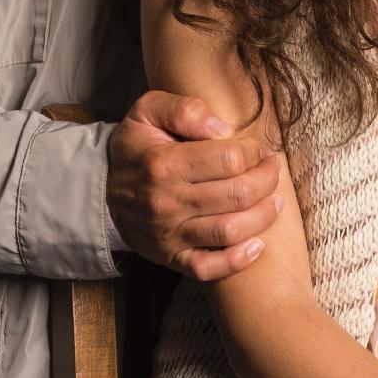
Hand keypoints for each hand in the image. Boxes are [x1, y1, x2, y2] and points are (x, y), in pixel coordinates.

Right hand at [105, 90, 281, 277]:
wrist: (102, 189)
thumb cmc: (137, 147)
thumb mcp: (148, 111)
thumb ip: (185, 109)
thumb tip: (222, 129)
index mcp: (164, 164)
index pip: (229, 159)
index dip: (254, 153)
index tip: (259, 150)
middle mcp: (166, 202)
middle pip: (237, 194)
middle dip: (267, 180)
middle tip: (272, 170)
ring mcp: (169, 235)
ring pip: (230, 231)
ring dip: (264, 216)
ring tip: (275, 201)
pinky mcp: (171, 258)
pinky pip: (209, 268)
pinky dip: (238, 260)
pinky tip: (257, 244)